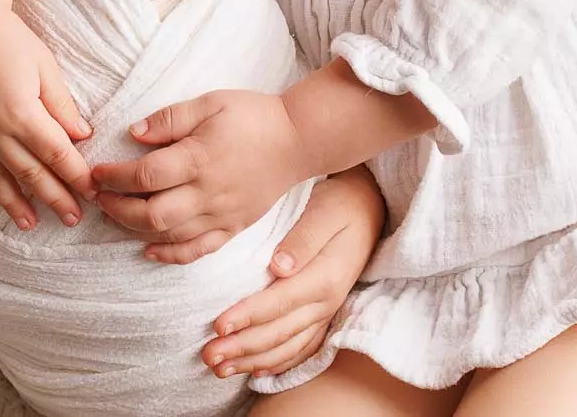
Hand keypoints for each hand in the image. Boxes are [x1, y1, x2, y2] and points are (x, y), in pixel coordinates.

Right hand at [0, 6, 94, 230]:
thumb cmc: (7, 37)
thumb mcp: (44, 66)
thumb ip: (62, 107)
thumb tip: (80, 138)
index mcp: (20, 113)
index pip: (56, 154)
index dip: (77, 177)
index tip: (93, 192)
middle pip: (30, 174)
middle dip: (54, 199)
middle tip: (73, 219)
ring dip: (16, 204)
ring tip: (31, 224)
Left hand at [92, 88, 307, 263]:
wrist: (298, 140)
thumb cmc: (252, 116)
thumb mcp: (210, 103)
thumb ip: (169, 118)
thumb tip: (133, 133)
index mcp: (199, 158)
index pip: (145, 175)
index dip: (114, 177)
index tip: (95, 172)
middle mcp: (208, 193)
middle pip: (151, 214)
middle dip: (116, 208)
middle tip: (97, 196)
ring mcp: (222, 215)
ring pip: (170, 235)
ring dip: (134, 230)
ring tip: (114, 215)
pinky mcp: (234, 227)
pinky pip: (199, 250)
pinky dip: (170, 255)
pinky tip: (148, 250)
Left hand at [201, 166, 384, 378]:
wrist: (368, 207)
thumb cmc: (339, 204)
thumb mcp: (325, 211)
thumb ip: (303, 239)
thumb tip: (279, 266)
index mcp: (325, 277)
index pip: (279, 303)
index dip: (248, 317)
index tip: (218, 326)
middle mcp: (327, 302)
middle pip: (279, 333)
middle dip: (242, 347)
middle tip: (208, 356)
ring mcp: (326, 312)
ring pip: (287, 347)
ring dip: (253, 361)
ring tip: (220, 369)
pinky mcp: (324, 315)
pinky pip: (301, 348)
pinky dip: (278, 363)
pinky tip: (255, 371)